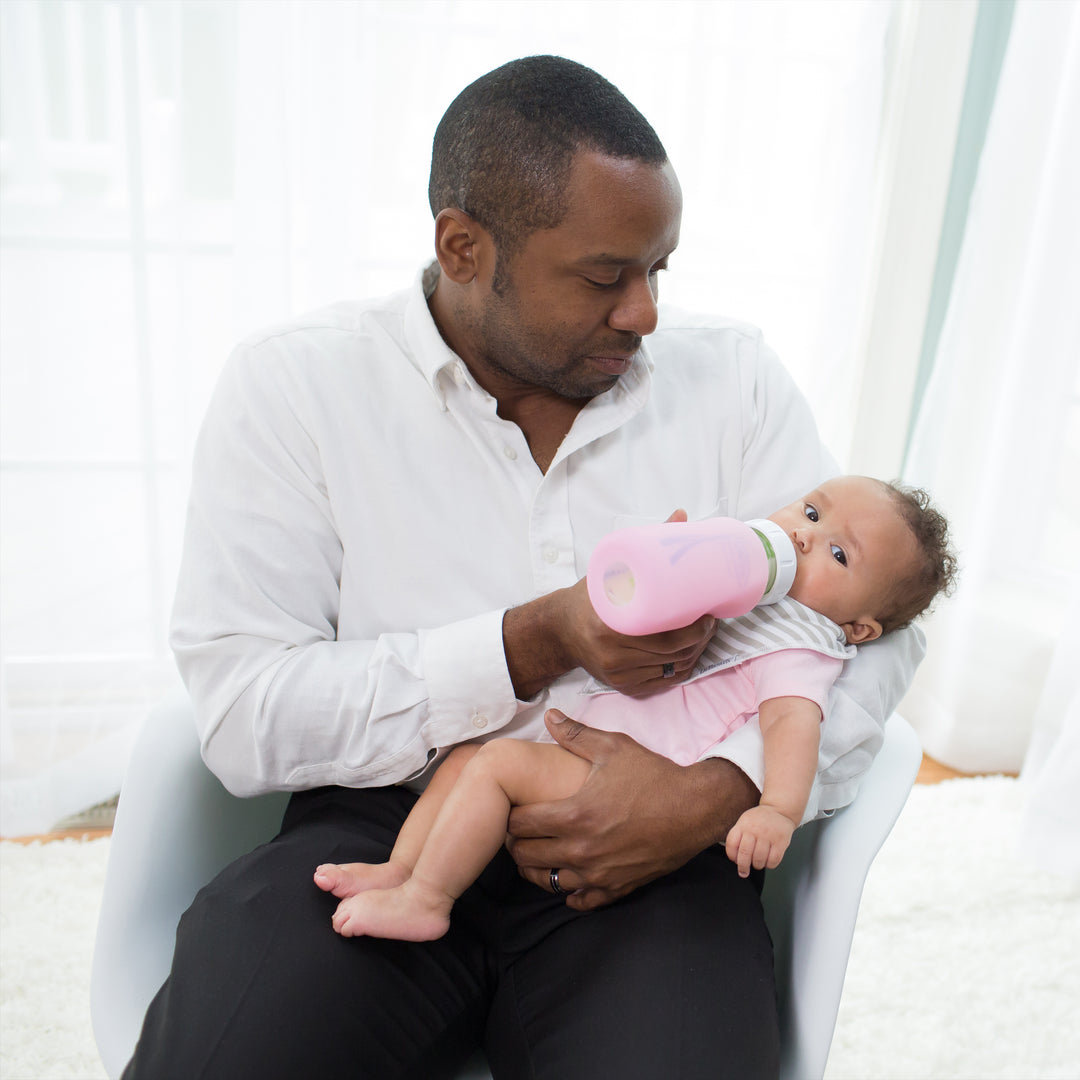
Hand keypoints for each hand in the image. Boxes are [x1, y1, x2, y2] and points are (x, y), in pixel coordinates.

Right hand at [503, 510, 719, 699]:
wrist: (559, 629)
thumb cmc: (590, 596)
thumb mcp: (611, 569)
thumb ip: (646, 543)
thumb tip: (680, 515)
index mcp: (608, 627)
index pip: (665, 638)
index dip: (695, 630)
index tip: (708, 613)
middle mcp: (613, 656)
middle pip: (673, 654)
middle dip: (701, 639)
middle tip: (711, 621)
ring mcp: (618, 675)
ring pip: (671, 670)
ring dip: (695, 654)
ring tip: (704, 634)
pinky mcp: (622, 687)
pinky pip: (662, 683)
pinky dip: (680, 669)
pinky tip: (689, 654)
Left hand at [506, 710, 758, 909]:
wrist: (696, 808)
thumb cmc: (653, 776)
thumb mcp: (613, 748)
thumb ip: (575, 734)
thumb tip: (549, 715)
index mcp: (575, 814)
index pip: (521, 824)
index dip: (512, 815)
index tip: (514, 808)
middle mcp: (582, 849)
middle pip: (527, 856)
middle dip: (517, 844)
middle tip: (519, 832)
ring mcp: (600, 873)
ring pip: (550, 882)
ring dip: (538, 869)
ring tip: (536, 855)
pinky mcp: (618, 887)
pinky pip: (581, 900)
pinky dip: (570, 891)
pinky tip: (568, 876)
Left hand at [724, 805, 795, 877]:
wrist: (779, 810)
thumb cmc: (759, 820)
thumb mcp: (744, 821)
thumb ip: (739, 836)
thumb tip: (735, 858)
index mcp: (743, 824)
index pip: (732, 843)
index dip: (731, 855)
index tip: (734, 860)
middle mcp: (754, 829)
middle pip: (744, 853)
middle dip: (743, 867)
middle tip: (743, 872)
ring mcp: (768, 835)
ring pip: (759, 859)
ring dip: (757, 865)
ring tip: (758, 862)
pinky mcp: (781, 841)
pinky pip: (773, 860)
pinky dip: (769, 865)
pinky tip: (768, 861)